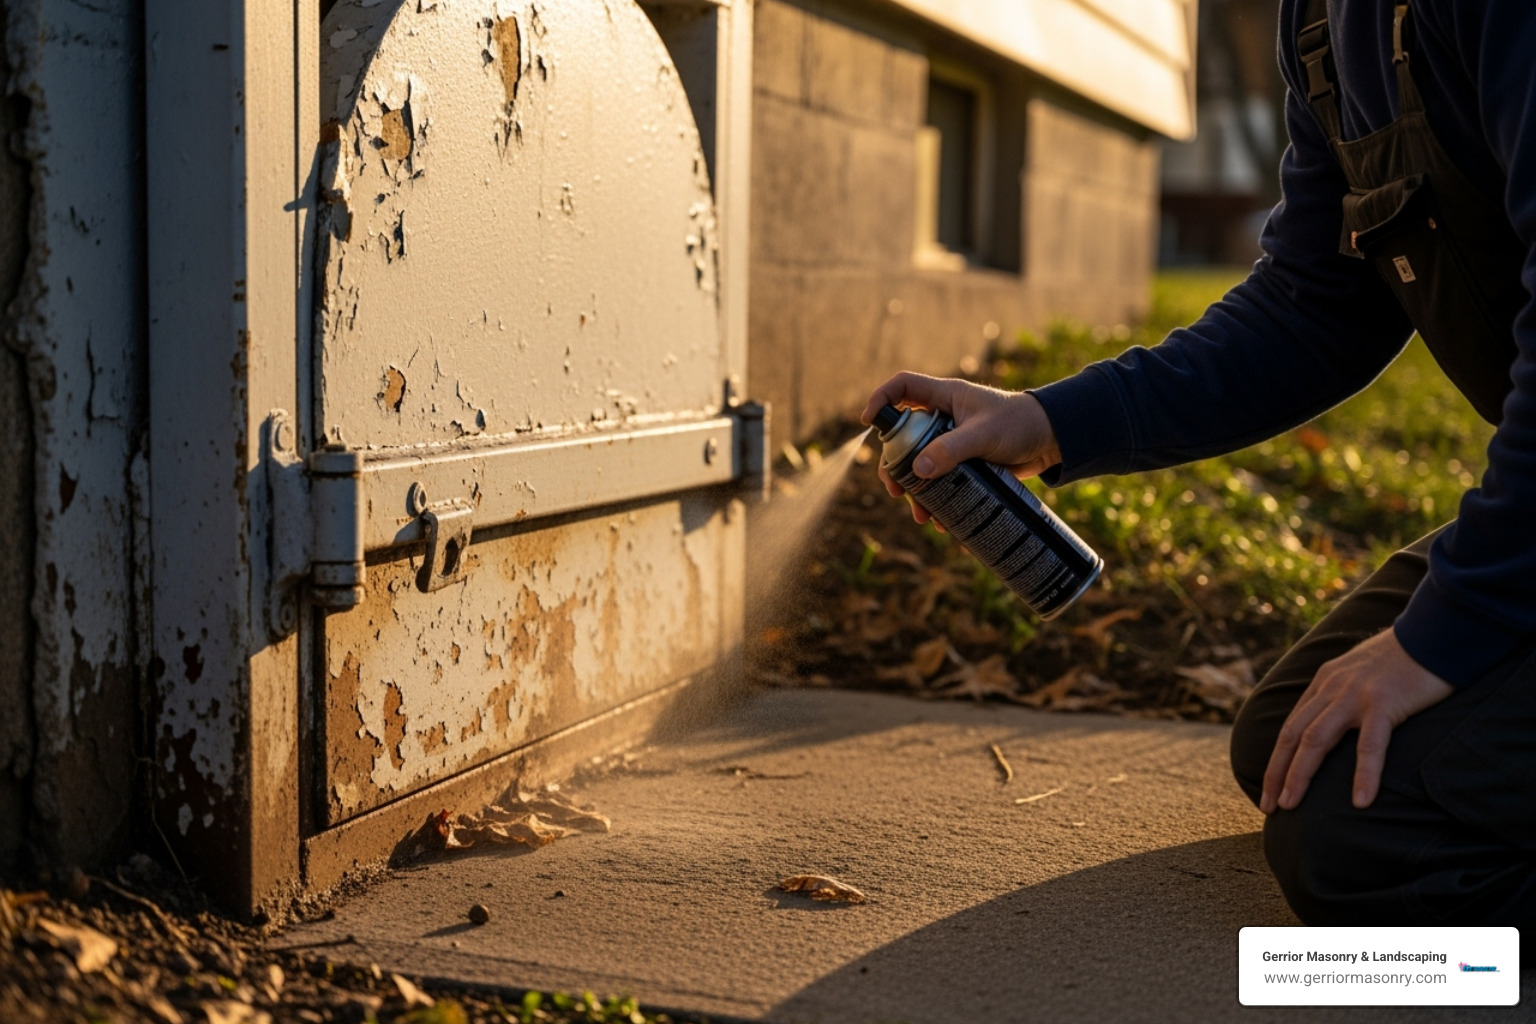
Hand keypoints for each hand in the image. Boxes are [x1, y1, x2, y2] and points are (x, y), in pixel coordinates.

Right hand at [861, 372, 1061, 524]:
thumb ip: (952, 449)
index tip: (868, 422)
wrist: (1052, 440)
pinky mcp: (964, 463)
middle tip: (894, 488)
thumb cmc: (1020, 424)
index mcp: (944, 397)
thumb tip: (918, 470)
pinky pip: (942, 481)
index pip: (902, 387)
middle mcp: (943, 417)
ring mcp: (952, 441)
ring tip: (922, 515)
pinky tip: (943, 521)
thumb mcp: (984, 435)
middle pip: (903, 436)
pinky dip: (939, 500)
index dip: (881, 399)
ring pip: (920, 464)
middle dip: (895, 465)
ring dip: (916, 491)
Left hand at [1261, 628, 1453, 812]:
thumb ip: (1342, 694)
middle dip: (1277, 773)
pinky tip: (1360, 801)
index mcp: (1324, 682)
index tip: (1270, 788)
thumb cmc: (1402, 659)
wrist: (1433, 633)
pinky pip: (1370, 745)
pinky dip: (1364, 773)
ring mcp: (1355, 695)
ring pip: (1316, 740)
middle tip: (1268, 805)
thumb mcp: (1359, 672)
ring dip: (1300, 775)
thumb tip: (1333, 724)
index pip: (1291, 726)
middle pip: (1293, 736)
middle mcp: (1331, 688)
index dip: (1277, 759)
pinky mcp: (1384, 702)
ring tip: (1291, 806)